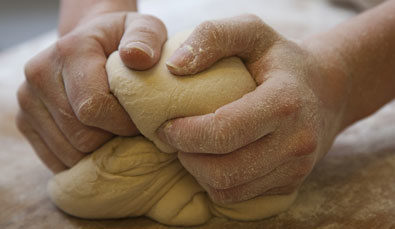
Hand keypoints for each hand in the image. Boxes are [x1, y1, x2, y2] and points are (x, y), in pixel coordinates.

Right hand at [17, 12, 166, 172]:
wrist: (91, 45)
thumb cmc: (123, 42)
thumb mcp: (144, 30)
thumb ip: (146, 39)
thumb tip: (137, 57)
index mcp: (70, 52)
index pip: (94, 107)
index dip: (124, 124)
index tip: (141, 121)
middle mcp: (39, 74)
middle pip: (82, 136)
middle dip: (114, 140)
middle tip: (131, 131)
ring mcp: (28, 100)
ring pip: (69, 152)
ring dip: (99, 152)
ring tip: (115, 133)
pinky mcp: (25, 121)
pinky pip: (56, 159)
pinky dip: (82, 160)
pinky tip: (98, 142)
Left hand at [158, 14, 349, 203]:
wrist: (326, 90)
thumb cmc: (280, 59)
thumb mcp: (251, 32)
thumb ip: (212, 36)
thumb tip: (173, 66)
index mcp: (285, 101)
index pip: (223, 131)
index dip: (185, 134)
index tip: (166, 125)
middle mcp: (296, 141)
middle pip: (224, 170)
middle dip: (187, 158)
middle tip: (174, 139)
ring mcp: (296, 167)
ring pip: (229, 190)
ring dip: (198, 173)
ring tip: (191, 148)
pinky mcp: (291, 183)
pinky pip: (241, 196)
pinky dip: (217, 183)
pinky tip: (212, 159)